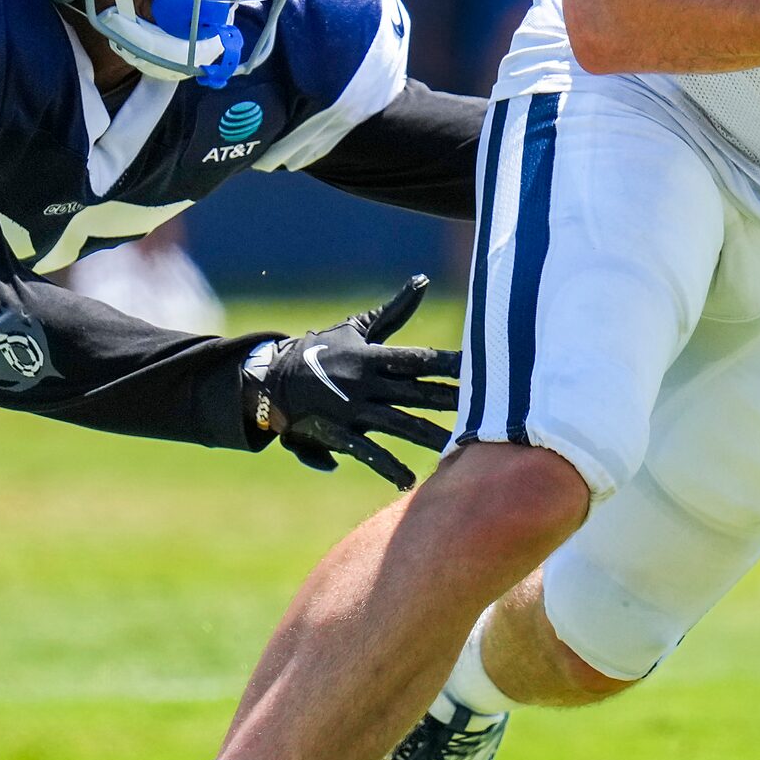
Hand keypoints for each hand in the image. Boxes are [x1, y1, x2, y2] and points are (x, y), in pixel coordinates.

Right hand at [243, 276, 460, 488]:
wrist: (272, 379)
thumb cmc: (322, 350)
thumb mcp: (358, 328)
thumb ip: (394, 310)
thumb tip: (423, 279)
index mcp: (372, 356)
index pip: (419, 359)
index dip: (448, 362)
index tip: (479, 364)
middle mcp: (367, 383)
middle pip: (416, 392)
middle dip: (450, 400)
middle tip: (486, 407)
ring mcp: (353, 410)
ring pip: (400, 424)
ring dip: (429, 436)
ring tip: (457, 448)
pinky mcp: (339, 433)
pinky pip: (368, 452)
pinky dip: (387, 466)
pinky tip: (408, 480)